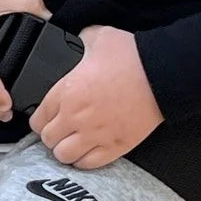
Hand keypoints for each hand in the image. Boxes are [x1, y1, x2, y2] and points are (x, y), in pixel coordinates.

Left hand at [28, 26, 163, 168]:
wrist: (163, 74)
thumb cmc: (134, 57)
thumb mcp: (99, 36)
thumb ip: (81, 39)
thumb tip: (77, 38)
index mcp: (67, 91)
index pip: (38, 118)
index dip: (40, 118)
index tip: (46, 117)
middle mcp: (77, 117)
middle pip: (48, 139)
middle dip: (51, 135)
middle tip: (59, 129)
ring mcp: (95, 134)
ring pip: (64, 156)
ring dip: (65, 150)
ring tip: (71, 142)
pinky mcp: (115, 146)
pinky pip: (89, 164)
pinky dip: (84, 160)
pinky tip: (87, 151)